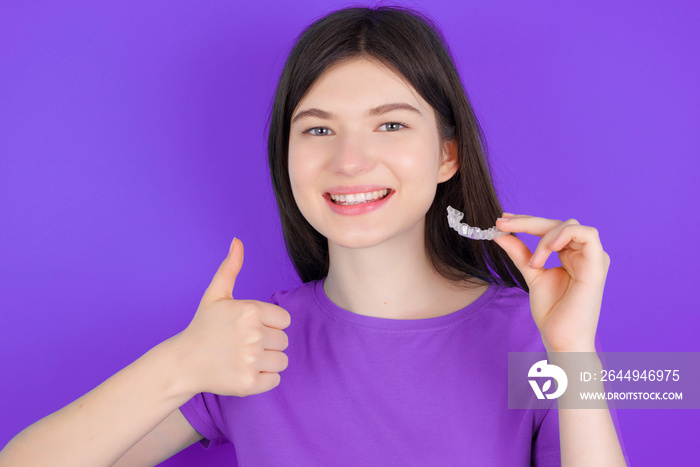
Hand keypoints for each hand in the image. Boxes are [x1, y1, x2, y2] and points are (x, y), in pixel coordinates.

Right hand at [173, 238, 290, 396]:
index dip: (269, 324)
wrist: (183, 362)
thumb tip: (237, 240)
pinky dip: (263, 379)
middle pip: (284, 341)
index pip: (284, 320)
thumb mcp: (215, 295)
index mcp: (250, 311)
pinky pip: (275, 380)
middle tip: (244, 344)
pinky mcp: (248, 383)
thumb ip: (230, 267)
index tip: (250, 328)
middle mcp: (253, 334)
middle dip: (268, 343)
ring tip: (244, 358)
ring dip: (267, 362)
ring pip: (282, 361)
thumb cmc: (203, 326)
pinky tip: (243, 372)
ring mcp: (251, 360)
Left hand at [493, 214, 609, 352]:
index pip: (550, 228)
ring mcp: (593, 258)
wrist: (561, 338)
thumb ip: (519, 252)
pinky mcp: (597, 265)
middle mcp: (585, 254)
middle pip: (558, 223)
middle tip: (503, 224)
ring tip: (534, 263)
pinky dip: (563, 236)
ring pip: (570, 225)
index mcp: (572, 255)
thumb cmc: (552, 312)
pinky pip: (587, 235)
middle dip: (527, 222)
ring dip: (544, 236)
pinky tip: (547, 250)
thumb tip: (500, 232)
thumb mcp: (531, 273)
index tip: (502, 221)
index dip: (526, 221)